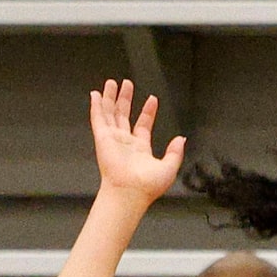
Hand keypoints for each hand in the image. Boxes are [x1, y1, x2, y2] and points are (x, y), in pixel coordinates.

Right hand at [90, 78, 184, 203]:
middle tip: (127, 84)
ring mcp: (113, 140)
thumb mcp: (170, 168)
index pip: (143, 125)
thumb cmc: (147, 187)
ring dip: (111, 98)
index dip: (147, 112)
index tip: (152, 99)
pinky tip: (96, 94)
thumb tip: (181, 139)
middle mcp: (126, 143)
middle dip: (126, 99)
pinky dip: (96, 106)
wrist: (130, 193)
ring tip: (112, 83)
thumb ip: (175, 153)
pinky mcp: (102, 138)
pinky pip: (98, 118)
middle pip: (124, 115)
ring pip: (110, 113)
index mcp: (141, 149)